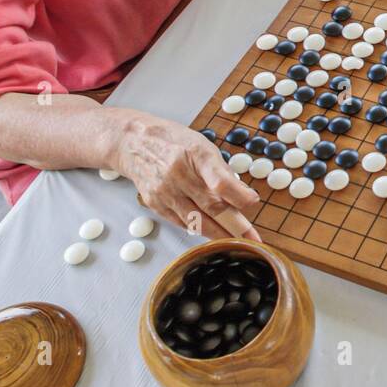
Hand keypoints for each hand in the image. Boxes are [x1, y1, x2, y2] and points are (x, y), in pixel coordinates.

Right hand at [112, 111, 260, 239]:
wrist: (133, 143)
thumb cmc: (174, 142)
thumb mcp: (202, 146)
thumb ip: (221, 171)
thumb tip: (243, 196)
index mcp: (196, 154)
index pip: (219, 180)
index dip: (238, 195)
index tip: (253, 203)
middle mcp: (179, 174)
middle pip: (211, 206)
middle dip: (234, 225)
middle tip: (252, 240)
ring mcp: (165, 191)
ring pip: (196, 220)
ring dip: (219, 234)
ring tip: (236, 243)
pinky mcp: (155, 204)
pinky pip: (182, 222)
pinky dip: (198, 229)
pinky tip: (212, 234)